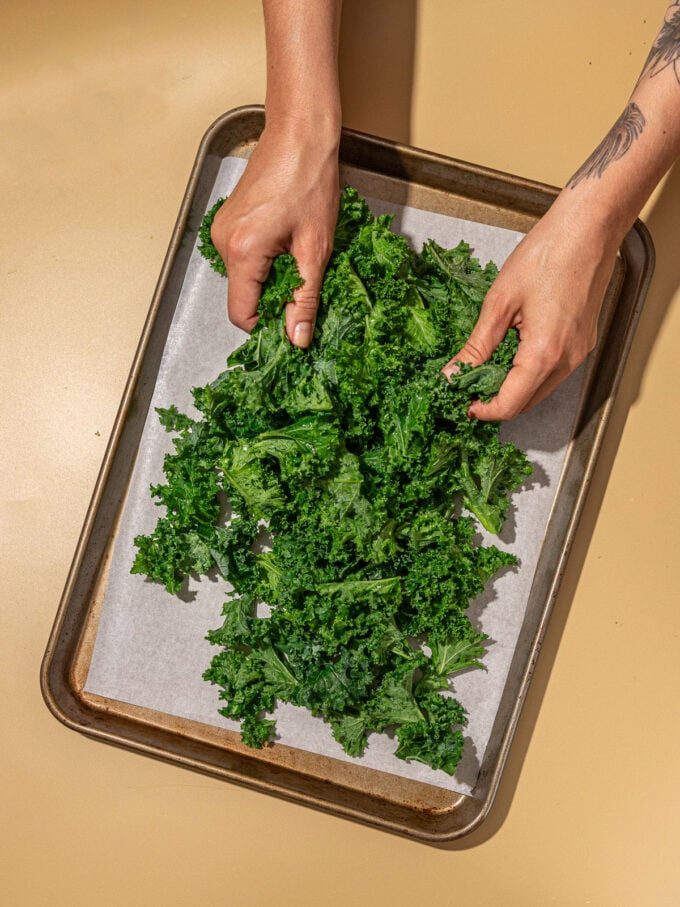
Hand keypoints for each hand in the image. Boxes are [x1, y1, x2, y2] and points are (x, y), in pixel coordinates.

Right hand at [210, 119, 339, 346]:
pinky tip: (286, 241)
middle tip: (306, 281)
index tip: (294, 322)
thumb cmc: (311, 182)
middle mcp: (224, 242)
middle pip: (243, 296)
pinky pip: (243, 258)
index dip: (268, 326)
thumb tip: (297, 339)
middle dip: (273, 299)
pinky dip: (265, 262)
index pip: (242, 315)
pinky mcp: (227, 222)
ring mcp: (222, 230)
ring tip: (298, 254)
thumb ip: (304, 299)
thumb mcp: (316, 249)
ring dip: (271, 278)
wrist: (300, 134)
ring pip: (244, 278)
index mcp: (243, 252)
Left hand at [443, 194, 619, 419]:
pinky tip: (510, 353)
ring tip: (485, 367)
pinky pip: (552, 373)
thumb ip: (476, 346)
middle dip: (495, 401)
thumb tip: (453, 374)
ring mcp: (579, 353)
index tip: (462, 401)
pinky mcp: (583, 343)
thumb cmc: (547, 255)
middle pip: (526, 403)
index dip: (483, 410)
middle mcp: (567, 361)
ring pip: (540, 390)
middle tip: (468, 384)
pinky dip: (529, 373)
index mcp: (544, 353)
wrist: (588, 228)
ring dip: (512, 388)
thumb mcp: (499, 302)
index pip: (510, 405)